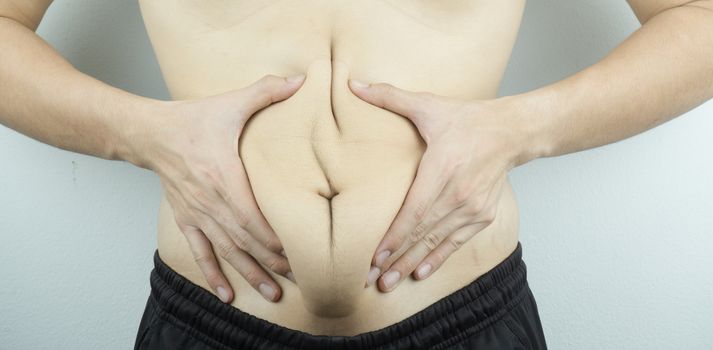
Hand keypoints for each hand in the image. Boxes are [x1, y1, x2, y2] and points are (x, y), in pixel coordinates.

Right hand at [145, 74, 304, 302]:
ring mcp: (197, 214)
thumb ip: (266, 91)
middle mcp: (210, 203)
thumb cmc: (192, 120)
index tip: (297, 252)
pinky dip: (213, 273)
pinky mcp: (187, 219)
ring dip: (250, 274)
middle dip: (272, 262)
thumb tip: (301, 79)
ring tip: (272, 294)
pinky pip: (201, 251)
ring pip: (227, 252)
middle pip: (244, 241)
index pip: (252, 217)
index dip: (274, 239)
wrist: (149, 134)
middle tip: (298, 278)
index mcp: (224, 178)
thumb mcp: (230, 103)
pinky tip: (225, 294)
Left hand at [348, 79, 529, 291]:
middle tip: (370, 281)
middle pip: (421, 234)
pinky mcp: (482, 215)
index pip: (414, 211)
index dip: (393, 237)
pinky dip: (437, 259)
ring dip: (410, 264)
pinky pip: (455, 243)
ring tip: (388, 284)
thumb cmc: (467, 119)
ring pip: (436, 243)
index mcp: (442, 169)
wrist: (512, 132)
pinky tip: (419, 273)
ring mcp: (472, 208)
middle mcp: (458, 194)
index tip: (373, 257)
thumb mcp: (429, 105)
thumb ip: (390, 97)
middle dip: (394, 260)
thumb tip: (354, 85)